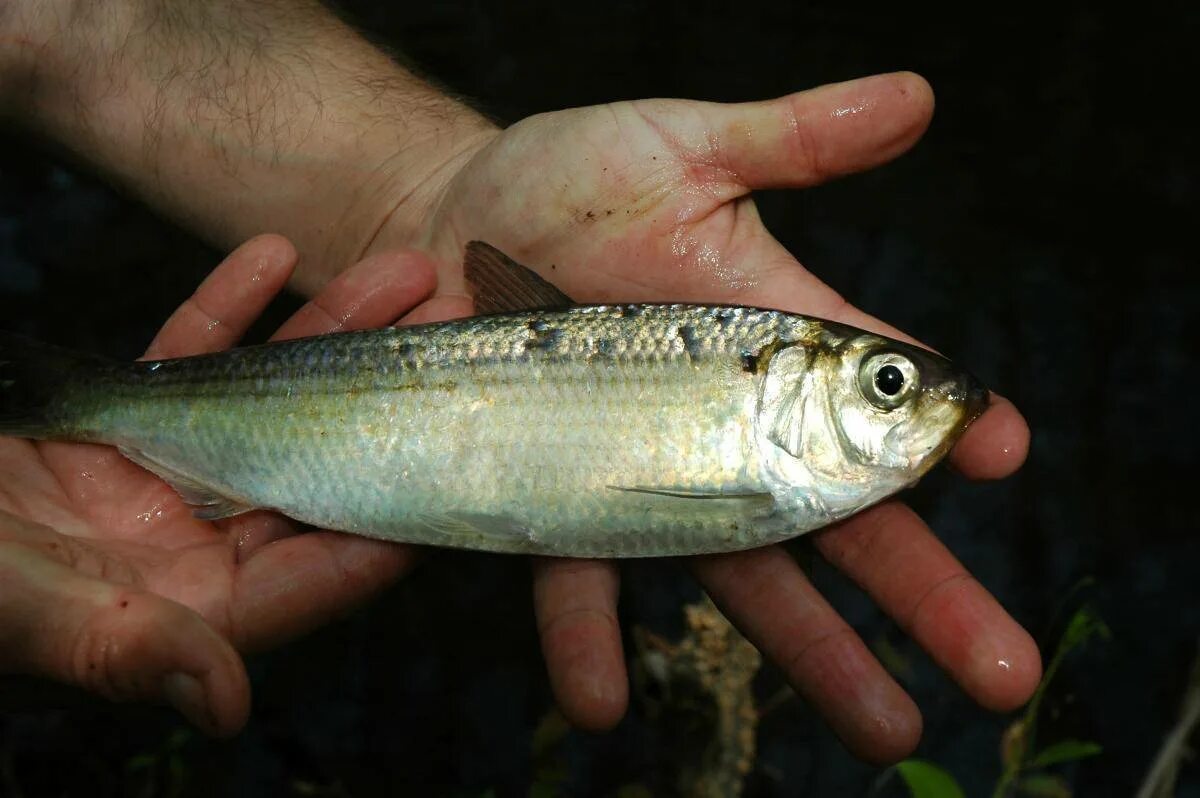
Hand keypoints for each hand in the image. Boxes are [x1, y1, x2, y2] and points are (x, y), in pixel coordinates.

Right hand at [0, 234, 438, 733]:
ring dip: (327, 330)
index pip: (309, 574)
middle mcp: (192, 544)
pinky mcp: (118, 423)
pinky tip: (269, 251)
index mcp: (187, 608)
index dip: (381, 530)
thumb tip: (227, 705)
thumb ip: (124, 650)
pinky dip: (223, 307)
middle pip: (313, 465)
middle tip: (453, 326)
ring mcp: (161, 477)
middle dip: (385, 393)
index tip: (446, 477)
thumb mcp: (25, 609)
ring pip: (266, 397)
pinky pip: (184, 358)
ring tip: (400, 268)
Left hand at [369, 72, 1040, 762]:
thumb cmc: (564, 179)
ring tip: (880, 728)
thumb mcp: (682, 145)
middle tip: (1001, 671)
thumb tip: (917, 97)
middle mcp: (720, 426)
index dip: (943, 424)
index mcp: (767, 343)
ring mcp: (641, 475)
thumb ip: (792, 140)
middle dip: (926, 593)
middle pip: (842, 520)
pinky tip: (605, 701)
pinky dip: (590, 639)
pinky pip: (578, 578)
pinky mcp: (552, 499)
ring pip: (741, 577)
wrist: (436, 224)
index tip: (1001, 452)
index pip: (878, 390)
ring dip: (809, 656)